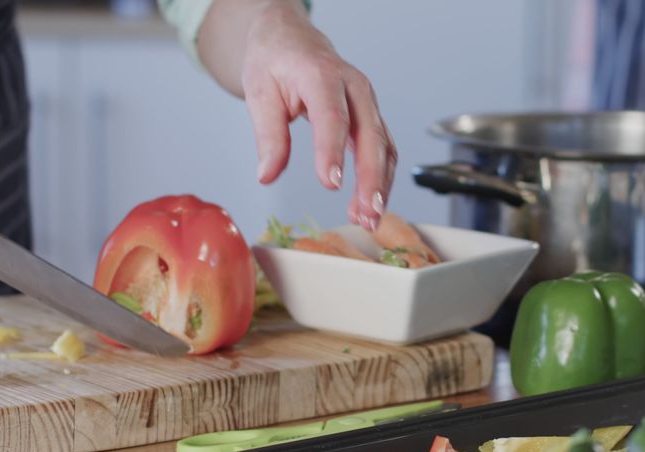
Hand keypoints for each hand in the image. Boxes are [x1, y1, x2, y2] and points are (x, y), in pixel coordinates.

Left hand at [197, 0, 395, 230]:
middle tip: (366, 213)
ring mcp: (367, 101)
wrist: (290, 39)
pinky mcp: (371, 116)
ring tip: (369, 219)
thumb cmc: (275, 61)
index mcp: (321, 75)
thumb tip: (267, 175)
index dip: (333, 151)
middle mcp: (353, 87)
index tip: (331, 183)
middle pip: (371, 135)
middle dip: (371, 178)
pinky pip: (384, 149)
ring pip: (384, 146)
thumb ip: (268, 136)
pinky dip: (381, 179)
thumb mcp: (259, 93)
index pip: (332, 116)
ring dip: (381, 185)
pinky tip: (369, 205)